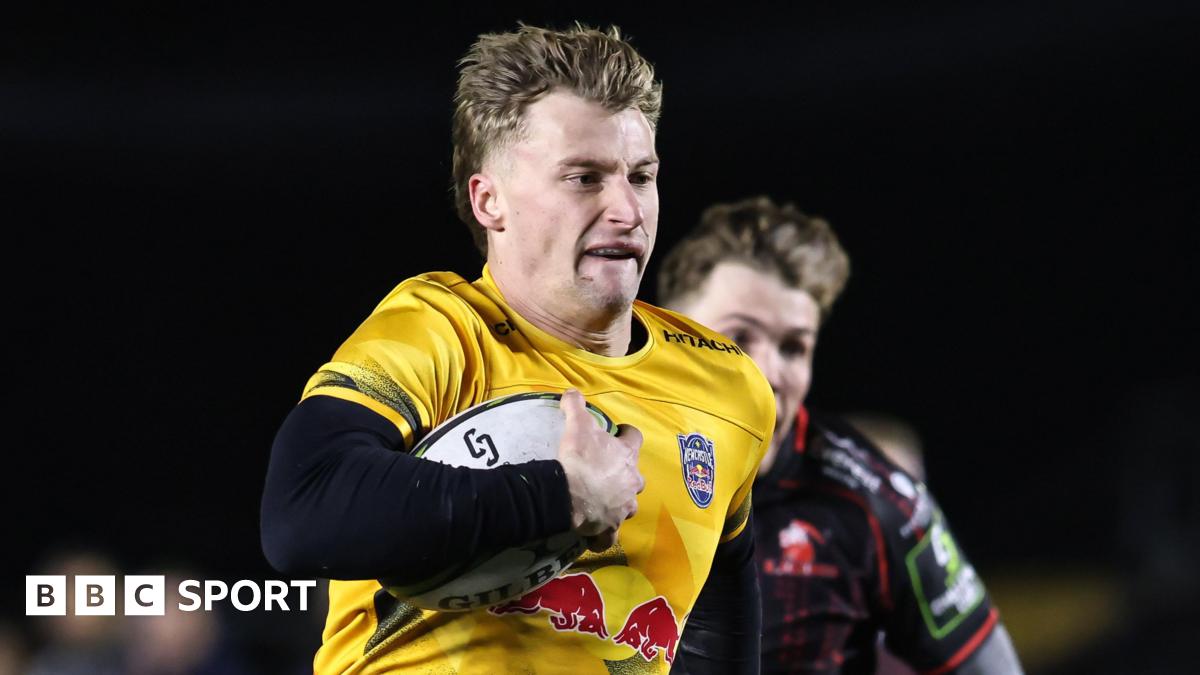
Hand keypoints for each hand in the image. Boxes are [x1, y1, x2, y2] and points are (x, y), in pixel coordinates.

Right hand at [556, 389, 644, 551]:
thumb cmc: (579, 457)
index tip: (619, 432)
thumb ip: (576, 405)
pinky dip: (604, 535)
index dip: (627, 433)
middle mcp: (631, 482)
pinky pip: (610, 535)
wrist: (568, 494)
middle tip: (607, 471)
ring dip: (618, 503)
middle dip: (625, 474)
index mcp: (627, 456)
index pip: (635, 438)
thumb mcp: (577, 424)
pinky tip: (594, 535)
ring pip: (627, 506)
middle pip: (636, 477)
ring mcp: (623, 507)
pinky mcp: (611, 528)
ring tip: (603, 502)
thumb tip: (571, 392)